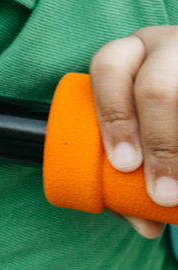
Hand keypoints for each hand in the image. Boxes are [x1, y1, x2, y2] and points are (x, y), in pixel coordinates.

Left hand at [90, 25, 177, 238]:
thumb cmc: (158, 116)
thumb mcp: (140, 124)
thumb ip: (131, 171)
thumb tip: (144, 224)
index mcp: (130, 54)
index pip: (108, 68)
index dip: (112, 117)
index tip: (123, 164)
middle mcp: (165, 48)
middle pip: (155, 88)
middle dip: (157, 144)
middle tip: (160, 192)